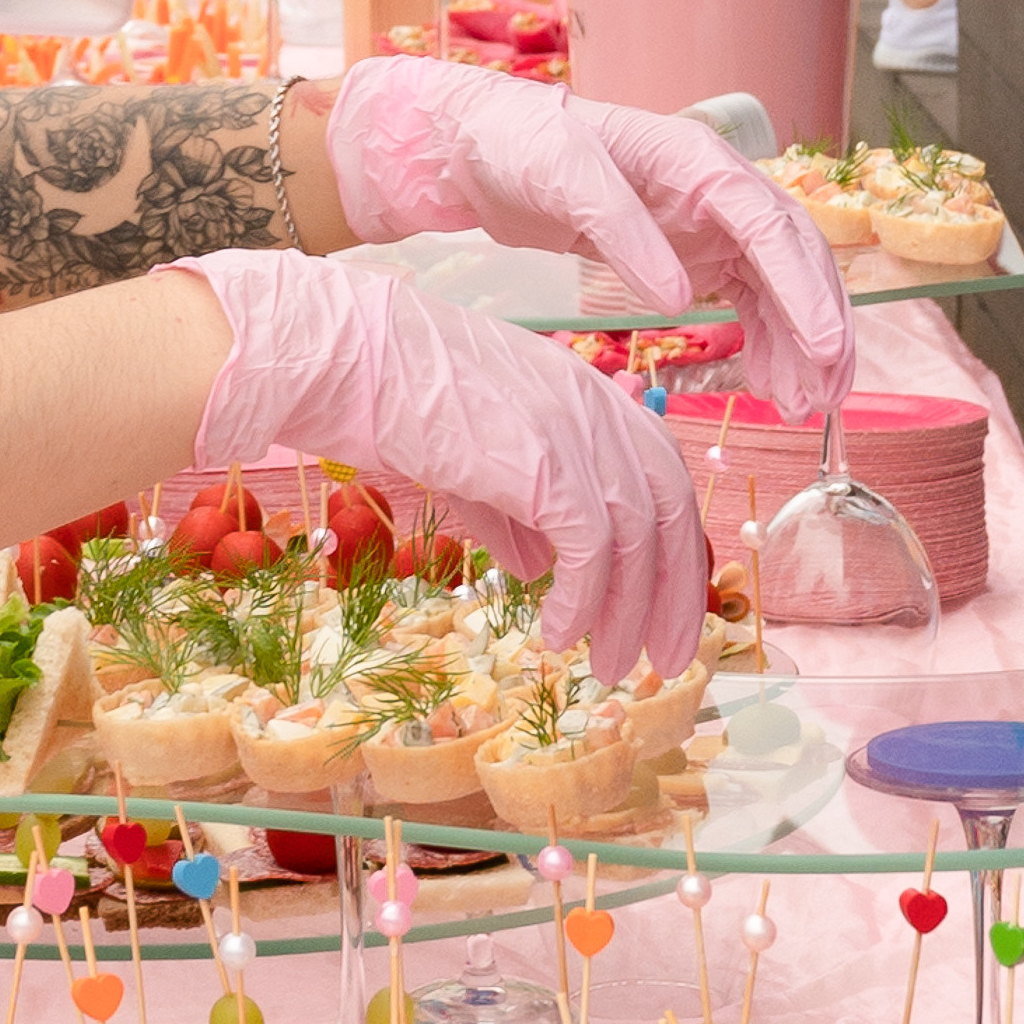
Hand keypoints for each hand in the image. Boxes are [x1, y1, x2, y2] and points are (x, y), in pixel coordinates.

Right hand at [180, 250, 706, 683]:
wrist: (348, 358)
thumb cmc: (395, 398)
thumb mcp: (474, 456)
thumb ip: (516, 510)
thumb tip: (539, 569)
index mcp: (590, 397)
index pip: (663, 480)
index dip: (673, 550)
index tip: (664, 609)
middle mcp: (599, 407)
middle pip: (672, 513)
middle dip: (675, 595)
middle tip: (665, 661)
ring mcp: (577, 430)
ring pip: (639, 538)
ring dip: (628, 613)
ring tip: (607, 665)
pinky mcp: (546, 462)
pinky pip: (590, 549)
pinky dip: (583, 601)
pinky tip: (556, 635)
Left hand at [325, 57, 851, 419]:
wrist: (478, 148)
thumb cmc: (519, 143)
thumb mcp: (562, 177)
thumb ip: (622, 233)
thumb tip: (680, 298)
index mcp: (697, 159)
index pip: (772, 225)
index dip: (805, 287)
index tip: (824, 346)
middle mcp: (717, 190)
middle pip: (794, 258)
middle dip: (820, 326)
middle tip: (827, 396)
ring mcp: (707, 224)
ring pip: (779, 286)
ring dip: (799, 343)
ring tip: (802, 407)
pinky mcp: (689, 254)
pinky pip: (747, 301)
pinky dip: (766, 342)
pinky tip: (771, 385)